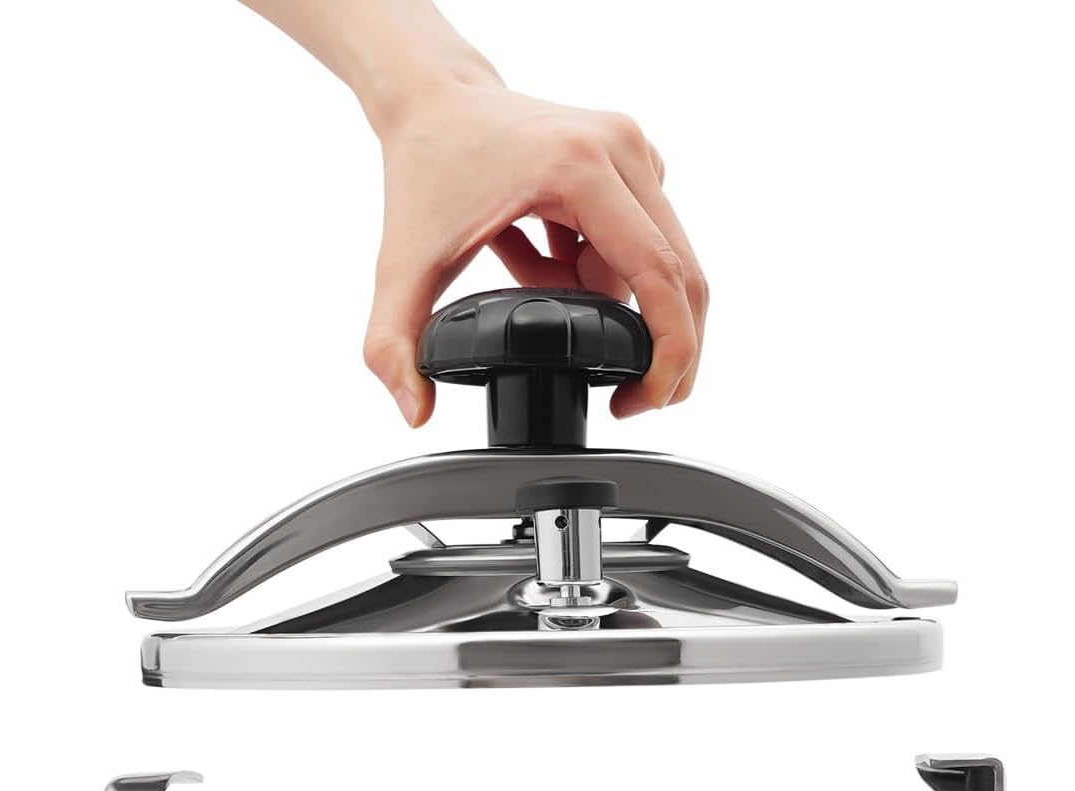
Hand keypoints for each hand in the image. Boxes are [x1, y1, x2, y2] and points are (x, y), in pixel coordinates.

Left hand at [365, 80, 706, 426]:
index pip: (660, 276)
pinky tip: (553, 262)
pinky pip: (644, 242)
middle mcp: (622, 149)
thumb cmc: (424, 164)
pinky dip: (604, 274)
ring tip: (542, 287)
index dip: (669, 352)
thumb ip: (394, 345)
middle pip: (680, 276)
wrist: (430, 96)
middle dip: (662, 348)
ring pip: (661, 263)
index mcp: (580, 168)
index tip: (648, 398)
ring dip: (614, 302)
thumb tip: (413, 411)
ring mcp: (634, 150)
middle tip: (628, 395)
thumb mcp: (402, 265)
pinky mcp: (634, 159)